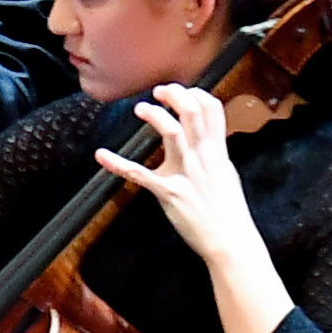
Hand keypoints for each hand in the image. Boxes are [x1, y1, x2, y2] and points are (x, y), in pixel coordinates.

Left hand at [96, 85, 251, 261]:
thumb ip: (215, 151)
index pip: (211, 109)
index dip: (195, 93)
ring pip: (171, 132)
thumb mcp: (227, 173)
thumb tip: (208, 134)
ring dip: (154, 115)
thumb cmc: (229, 210)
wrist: (230, 242)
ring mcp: (186, 174)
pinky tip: (102, 155)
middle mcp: (202, 157)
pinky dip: (118, 164)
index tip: (181, 90)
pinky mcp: (169, 192)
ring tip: (140, 108)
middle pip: (191, 112)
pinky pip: (140, 174)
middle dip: (173, 95)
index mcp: (217, 152)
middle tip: (158, 91)